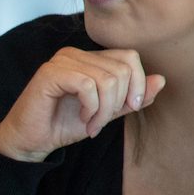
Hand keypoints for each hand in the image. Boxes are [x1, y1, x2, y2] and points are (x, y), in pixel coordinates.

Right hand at [0, 47, 164, 161]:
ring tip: (92, 124)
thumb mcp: (107, 112)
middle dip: (119, 102)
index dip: (137, 84)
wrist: (32, 140)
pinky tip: (82, 119)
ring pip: (108, 79)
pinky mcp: (50, 73)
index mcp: (89, 58)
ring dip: (104, 110)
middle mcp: (75, 54)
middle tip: (103, 122)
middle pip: (122, 69)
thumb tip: (161, 80)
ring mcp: (61, 61)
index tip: (128, 109)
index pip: (129, 57)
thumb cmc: (64, 124)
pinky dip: (91, 108)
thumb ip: (132, 98)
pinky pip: (87, 86)